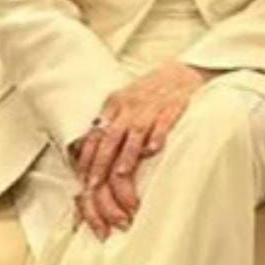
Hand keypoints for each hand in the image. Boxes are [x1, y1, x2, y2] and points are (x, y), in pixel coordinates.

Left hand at [70, 62, 215, 239]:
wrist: (181, 72)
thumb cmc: (151, 94)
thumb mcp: (125, 106)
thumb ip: (111, 129)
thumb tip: (93, 162)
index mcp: (113, 106)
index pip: (94, 138)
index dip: (87, 164)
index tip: (84, 187)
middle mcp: (127, 106)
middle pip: (108, 140)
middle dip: (101, 167)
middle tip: (98, 192)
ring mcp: (149, 106)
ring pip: (132, 134)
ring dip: (126, 158)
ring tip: (122, 178)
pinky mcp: (172, 106)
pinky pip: (162, 122)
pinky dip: (156, 136)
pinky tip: (153, 150)